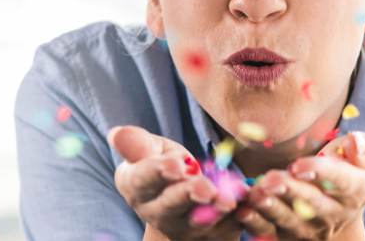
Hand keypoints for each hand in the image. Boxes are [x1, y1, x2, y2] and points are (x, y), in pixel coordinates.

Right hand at [107, 126, 246, 240]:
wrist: (186, 197)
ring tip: (228, 200)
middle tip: (205, 188)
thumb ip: (139, 144)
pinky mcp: (210, 234)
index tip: (177, 166)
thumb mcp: (153, 149)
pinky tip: (247, 204)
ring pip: (198, 221)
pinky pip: (224, 228)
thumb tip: (117, 134)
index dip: (158, 172)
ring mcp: (182, 227)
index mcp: (135, 185)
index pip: (143, 180)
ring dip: (214, 211)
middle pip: (170, 205)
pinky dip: (237, 217)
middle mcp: (155, 212)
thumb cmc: (166, 164)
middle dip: (188, 195)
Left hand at [233, 131, 364, 240]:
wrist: (339, 205)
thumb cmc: (349, 168)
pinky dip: (255, 223)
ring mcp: (311, 227)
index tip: (299, 165)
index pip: (342, 181)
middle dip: (290, 191)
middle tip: (270, 180)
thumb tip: (355, 143)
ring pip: (289, 220)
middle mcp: (336, 213)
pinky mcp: (288, 235)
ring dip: (270, 208)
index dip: (321, 173)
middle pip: (312, 204)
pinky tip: (243, 211)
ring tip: (256, 194)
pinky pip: (270, 232)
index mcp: (358, 189)